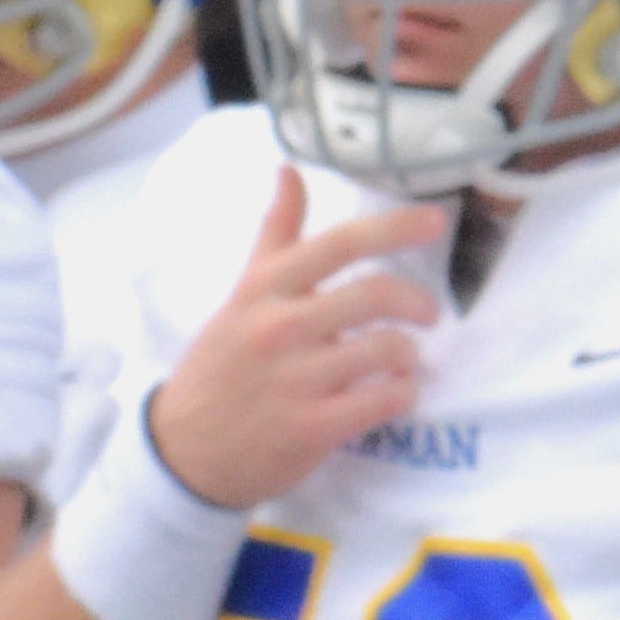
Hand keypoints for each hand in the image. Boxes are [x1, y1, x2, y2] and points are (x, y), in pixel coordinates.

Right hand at [147, 172, 443, 506]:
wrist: (183, 449)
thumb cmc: (222, 365)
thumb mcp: (241, 295)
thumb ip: (275, 237)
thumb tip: (290, 170)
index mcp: (262, 289)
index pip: (336, 244)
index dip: (393, 227)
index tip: (436, 219)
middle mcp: (278, 327)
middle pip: (374, 294)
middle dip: (418, 303)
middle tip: (428, 314)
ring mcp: (295, 379)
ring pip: (388, 349)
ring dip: (410, 354)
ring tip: (402, 360)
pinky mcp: (312, 426)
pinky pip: (385, 399)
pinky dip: (403, 393)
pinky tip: (394, 392)